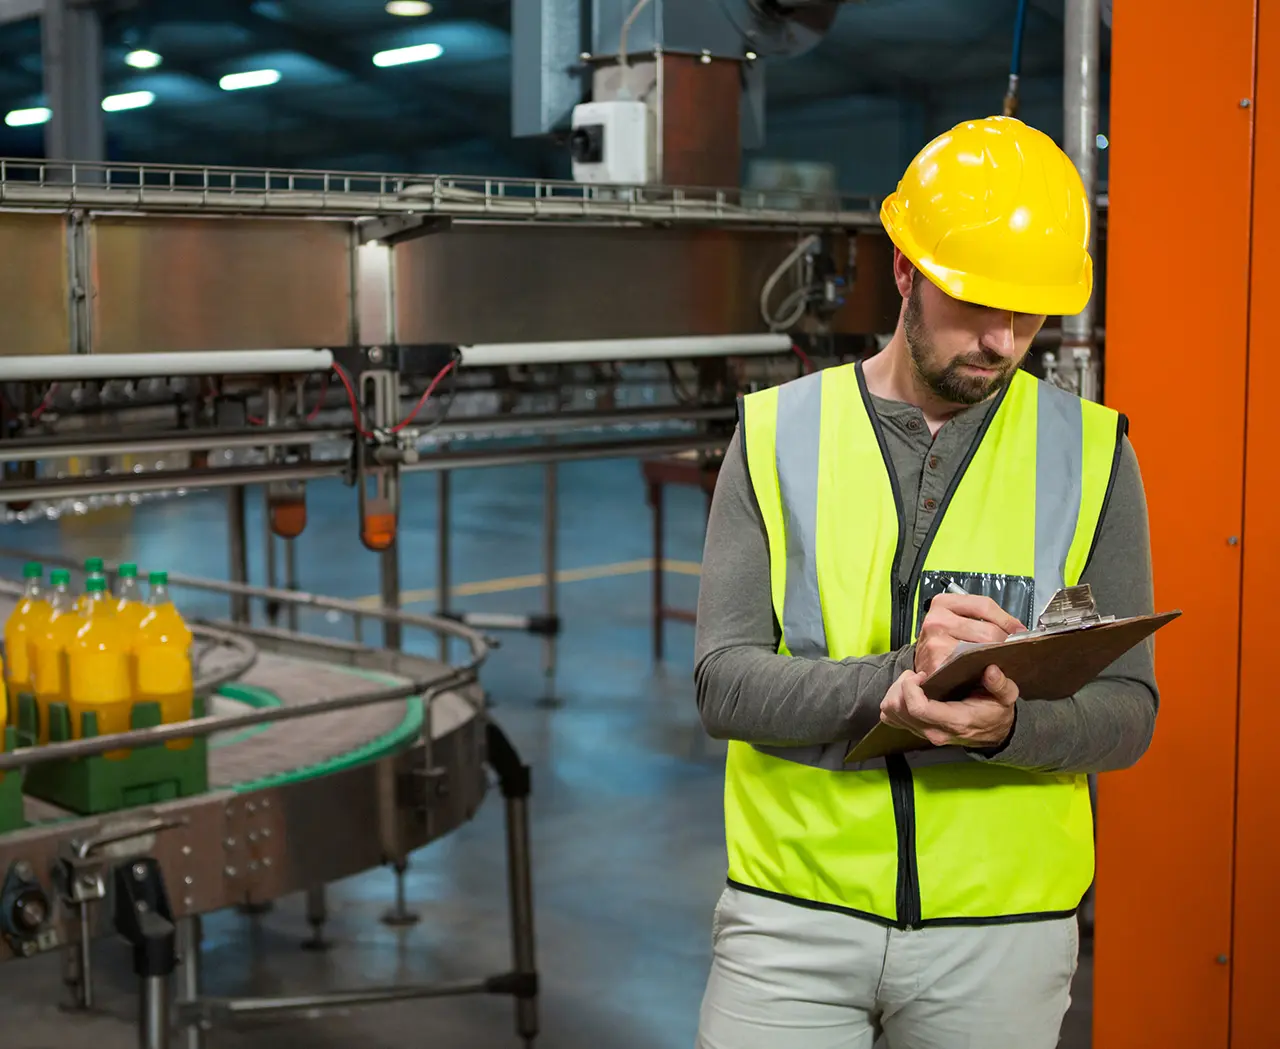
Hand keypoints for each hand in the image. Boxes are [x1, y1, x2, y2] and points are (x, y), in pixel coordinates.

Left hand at [880, 664, 1019, 747]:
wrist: (994, 733)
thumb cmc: (996, 711)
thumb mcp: (1006, 697)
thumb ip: (1000, 685)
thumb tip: (990, 671)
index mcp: (955, 721)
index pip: (917, 708)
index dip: (911, 688)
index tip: (921, 674)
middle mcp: (934, 731)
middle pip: (898, 709)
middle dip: (902, 686)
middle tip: (917, 675)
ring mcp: (923, 733)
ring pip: (891, 713)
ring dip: (896, 693)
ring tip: (913, 682)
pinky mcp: (916, 730)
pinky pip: (891, 717)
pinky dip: (895, 701)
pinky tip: (909, 692)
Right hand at [914, 593, 1025, 676]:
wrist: (925, 671)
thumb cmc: (946, 646)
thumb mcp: (962, 623)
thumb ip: (988, 621)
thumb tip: (1018, 630)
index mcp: (944, 603)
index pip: (984, 606)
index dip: (1007, 620)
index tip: (1019, 631)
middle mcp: (937, 621)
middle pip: (987, 631)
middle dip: (1003, 643)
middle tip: (1008, 652)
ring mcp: (936, 643)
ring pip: (982, 650)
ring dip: (994, 658)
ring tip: (996, 662)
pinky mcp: (938, 664)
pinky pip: (972, 668)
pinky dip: (982, 673)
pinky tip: (983, 674)